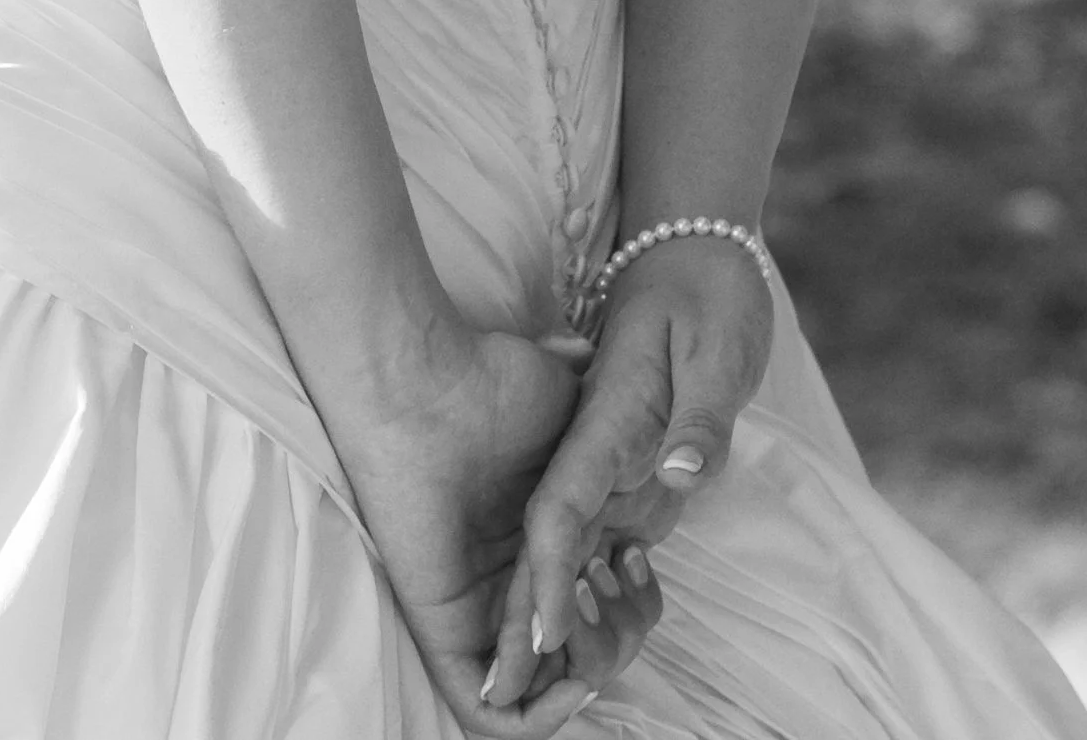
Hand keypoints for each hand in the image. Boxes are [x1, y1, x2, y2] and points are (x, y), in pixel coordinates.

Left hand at [328, 320, 655, 733]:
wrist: (427, 380)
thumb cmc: (494, 383)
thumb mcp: (571, 418)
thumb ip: (610, 450)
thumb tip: (659, 457)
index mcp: (534, 547)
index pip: (591, 616)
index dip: (630, 607)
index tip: (639, 557)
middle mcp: (504, 588)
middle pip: (577, 662)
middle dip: (619, 639)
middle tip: (619, 575)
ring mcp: (472, 613)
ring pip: (542, 694)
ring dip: (592, 668)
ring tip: (596, 600)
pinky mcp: (442, 631)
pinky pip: (492, 719)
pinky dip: (538, 717)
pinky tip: (574, 675)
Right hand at [478, 237, 774, 712]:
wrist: (696, 249)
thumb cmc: (707, 293)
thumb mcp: (716, 345)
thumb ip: (700, 416)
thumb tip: (679, 474)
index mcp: (603, 421)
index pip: (559, 513)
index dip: (547, 581)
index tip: (542, 640)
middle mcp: (591, 451)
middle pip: (549, 547)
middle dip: (539, 622)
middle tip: (537, 690)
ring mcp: (603, 461)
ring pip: (568, 552)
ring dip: (568, 613)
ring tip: (594, 655)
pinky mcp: (623, 465)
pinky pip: (595, 538)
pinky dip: (592, 586)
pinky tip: (619, 608)